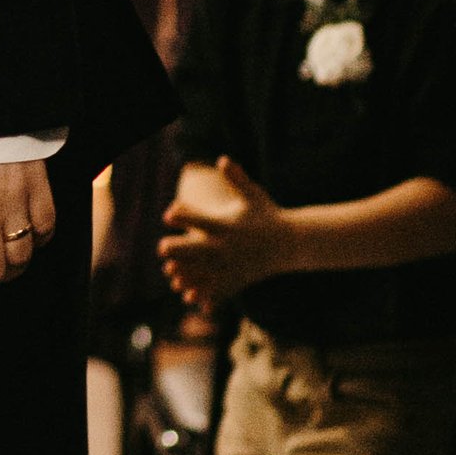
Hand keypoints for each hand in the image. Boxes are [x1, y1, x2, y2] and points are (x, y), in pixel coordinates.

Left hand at [159, 156, 289, 312]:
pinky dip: (202, 294)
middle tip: (164, 248)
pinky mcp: (237, 279)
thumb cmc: (267, 215)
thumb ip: (237, 178)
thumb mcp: (254, 194)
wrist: (291, 243)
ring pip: (200, 273)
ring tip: (172, 273)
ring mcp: (231, 265)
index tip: (169, 215)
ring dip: (184, 274)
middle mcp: (226, 246)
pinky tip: (189, 295)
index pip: (197, 220)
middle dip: (176, 248)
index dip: (180, 216)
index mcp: (225, 225)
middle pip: (194, 249)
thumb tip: (222, 159)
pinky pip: (215, 290)